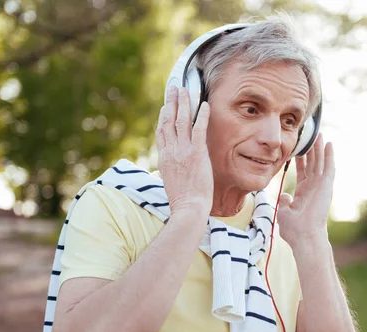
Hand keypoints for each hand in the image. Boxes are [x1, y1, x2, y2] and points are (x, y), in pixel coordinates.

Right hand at [156, 86, 212, 215]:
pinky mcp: (197, 154)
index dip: (163, 116)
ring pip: (181, 121)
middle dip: (171, 102)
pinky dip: (202, 115)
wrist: (188, 208)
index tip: (165, 105)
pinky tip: (205, 104)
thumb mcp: (169, 181)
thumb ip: (169, 169)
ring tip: (186, 90)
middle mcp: (171, 151)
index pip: (161, 131)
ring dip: (184, 103)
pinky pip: (199, 129)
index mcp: (164, 158)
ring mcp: (183, 151)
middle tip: (174, 88)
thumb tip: (167, 167)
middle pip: (168, 120)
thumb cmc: (182, 200)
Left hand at [277, 134, 334, 246]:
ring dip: (319, 148)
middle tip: (309, 135)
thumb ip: (284, 202)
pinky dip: (329, 156)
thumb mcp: (284, 212)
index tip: (297, 148)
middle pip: (312, 163)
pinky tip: (328, 144)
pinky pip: (328, 167)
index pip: (302, 171)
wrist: (304, 236)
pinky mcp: (327, 186)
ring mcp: (321, 186)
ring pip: (320, 162)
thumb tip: (284, 195)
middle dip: (311, 149)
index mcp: (304, 192)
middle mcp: (314, 187)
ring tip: (318, 134)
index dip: (300, 159)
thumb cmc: (294, 229)